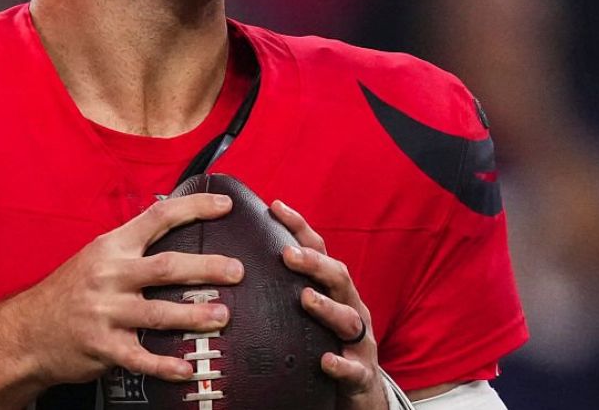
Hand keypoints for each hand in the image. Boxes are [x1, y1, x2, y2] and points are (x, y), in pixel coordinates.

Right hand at [0, 192, 243, 407]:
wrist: (28, 331)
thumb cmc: (69, 292)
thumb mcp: (96, 258)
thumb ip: (132, 248)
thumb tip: (177, 232)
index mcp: (112, 247)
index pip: (157, 217)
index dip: (193, 208)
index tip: (225, 206)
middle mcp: (110, 276)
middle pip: (166, 267)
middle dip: (206, 268)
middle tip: (236, 270)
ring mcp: (106, 312)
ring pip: (158, 312)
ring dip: (194, 315)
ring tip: (222, 317)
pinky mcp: (103, 346)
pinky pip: (140, 357)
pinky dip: (165, 364)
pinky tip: (187, 368)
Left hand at [273, 199, 388, 409]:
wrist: (359, 391)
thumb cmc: (324, 342)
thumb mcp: (307, 310)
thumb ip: (284, 286)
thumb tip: (236, 259)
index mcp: (334, 289)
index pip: (319, 250)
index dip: (299, 228)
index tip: (275, 207)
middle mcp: (350, 307)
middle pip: (338, 277)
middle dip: (314, 264)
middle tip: (287, 254)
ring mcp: (358, 340)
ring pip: (348, 318)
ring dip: (327, 307)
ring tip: (306, 298)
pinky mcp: (361, 373)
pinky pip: (353, 368)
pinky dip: (340, 363)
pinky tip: (325, 360)